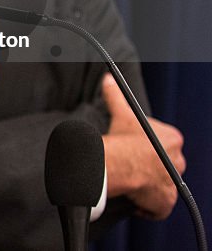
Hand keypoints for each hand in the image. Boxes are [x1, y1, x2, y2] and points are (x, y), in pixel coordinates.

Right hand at [101, 73, 184, 219]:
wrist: (121, 164)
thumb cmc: (123, 139)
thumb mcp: (122, 113)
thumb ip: (116, 96)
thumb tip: (108, 80)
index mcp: (173, 139)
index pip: (164, 143)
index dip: (146, 146)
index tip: (132, 147)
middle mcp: (178, 161)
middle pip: (165, 164)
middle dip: (149, 166)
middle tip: (130, 164)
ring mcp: (173, 183)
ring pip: (162, 184)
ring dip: (148, 185)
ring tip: (131, 181)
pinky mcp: (166, 202)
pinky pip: (159, 206)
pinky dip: (148, 206)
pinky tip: (135, 199)